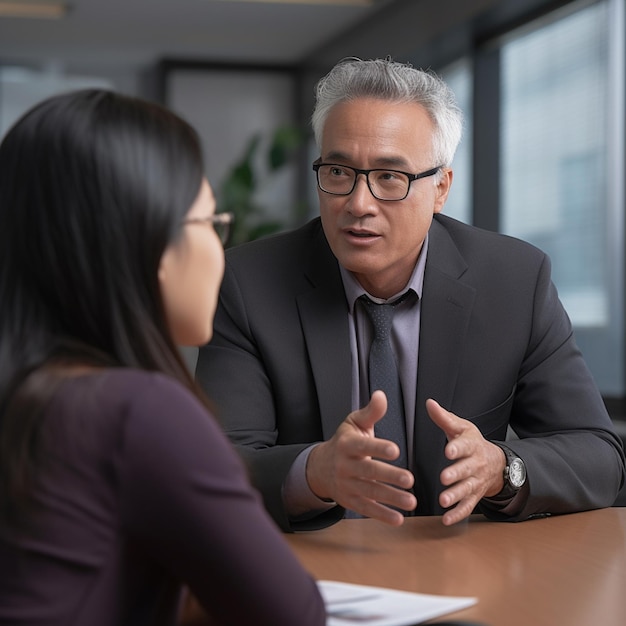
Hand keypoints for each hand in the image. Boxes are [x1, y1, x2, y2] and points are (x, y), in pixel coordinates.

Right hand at [306, 390, 416, 524]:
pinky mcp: (350, 501)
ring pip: (370, 492)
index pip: (364, 446)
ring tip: (412, 502)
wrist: (319, 467)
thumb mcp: (353, 423)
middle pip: (369, 472)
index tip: (396, 450)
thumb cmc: (344, 442)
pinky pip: (366, 509)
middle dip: (390, 476)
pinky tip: (398, 519)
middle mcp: (345, 466)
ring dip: (391, 498)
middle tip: (410, 479)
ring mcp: (347, 485)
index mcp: (347, 444)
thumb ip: (371, 412)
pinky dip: (382, 515)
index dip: (378, 448)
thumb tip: (382, 395)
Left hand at [426, 399, 506, 525]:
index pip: (464, 446)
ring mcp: (476, 481)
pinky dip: (458, 514)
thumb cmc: (471, 442)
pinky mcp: (474, 496)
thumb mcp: (461, 428)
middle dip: (456, 474)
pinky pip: (467, 507)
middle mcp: (475, 464)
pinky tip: (447, 520)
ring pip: (466, 490)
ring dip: (455, 495)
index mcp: (471, 445)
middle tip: (444, 477)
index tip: (448, 450)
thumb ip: (444, 418)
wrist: (495, 462)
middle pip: (466, 469)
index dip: (457, 448)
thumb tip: (429, 403)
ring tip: (443, 500)